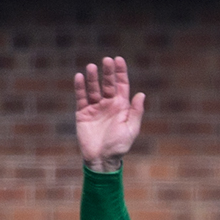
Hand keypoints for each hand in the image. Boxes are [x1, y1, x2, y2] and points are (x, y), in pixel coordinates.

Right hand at [74, 56, 145, 172]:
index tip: (118, 59)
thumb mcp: (130, 129)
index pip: (121, 86)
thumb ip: (135, 112)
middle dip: (107, 72)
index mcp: (121, 107)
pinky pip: (81, 98)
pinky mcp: (83, 113)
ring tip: (91, 67)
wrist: (101, 160)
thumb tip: (141, 94)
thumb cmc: (119, 146)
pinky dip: (80, 88)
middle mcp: (108, 105)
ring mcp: (95, 108)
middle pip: (108, 84)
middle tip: (106, 60)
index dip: (120, 73)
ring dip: (93, 78)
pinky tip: (79, 77)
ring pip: (94, 89)